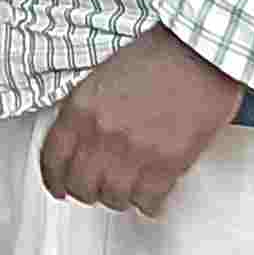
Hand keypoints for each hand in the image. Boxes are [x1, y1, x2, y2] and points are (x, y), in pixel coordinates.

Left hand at [37, 27, 245, 215]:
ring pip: (113, 198)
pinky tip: (152, 196)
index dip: (55, 179)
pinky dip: (149, 203)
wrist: (201, 51)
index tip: (60, 187)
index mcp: (82, 108)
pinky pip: (147, 201)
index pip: (52, 159)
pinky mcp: (166, 163)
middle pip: (81, 185)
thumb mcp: (105, 74)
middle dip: (89, 191)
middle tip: (99, 188)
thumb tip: (83, 141)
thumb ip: (88, 110)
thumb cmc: (160, 54)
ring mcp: (133, 151)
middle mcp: (102, 133)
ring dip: (120, 197)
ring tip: (130, 189)